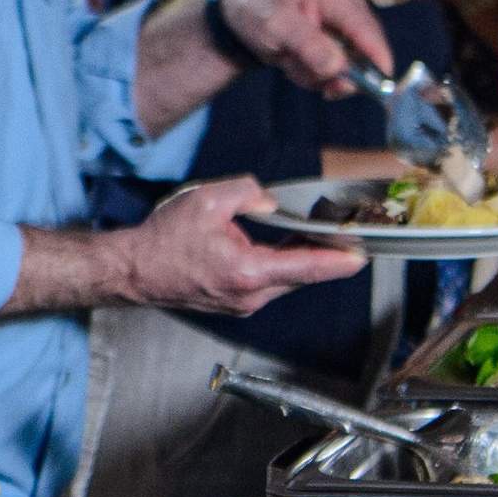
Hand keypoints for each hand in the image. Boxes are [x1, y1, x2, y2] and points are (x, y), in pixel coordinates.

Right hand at [114, 176, 368, 315]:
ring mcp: (244, 304)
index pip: (306, 267)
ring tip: (316, 234)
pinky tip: (283, 246)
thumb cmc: (165, 239)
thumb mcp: (208, 199)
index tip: (362, 257)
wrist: (135, 271)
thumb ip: (249, 192)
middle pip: (301, 274)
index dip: (338, 261)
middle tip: (345, 232)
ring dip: (301, 259)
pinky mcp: (237, 303)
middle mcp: (251, 295)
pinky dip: (280, 265)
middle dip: (324, 253)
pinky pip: (270, 283)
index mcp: (248, 271)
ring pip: (286, 279)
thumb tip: (270, 201)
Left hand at [219, 0, 393, 95]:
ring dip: (317, 74)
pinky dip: (314, 75)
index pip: (366, 29)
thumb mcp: (276, 26)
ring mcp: (343, 26)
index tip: (382, 83)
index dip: (377, 56)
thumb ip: (307, 45)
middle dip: (333, 72)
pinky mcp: (337, 42)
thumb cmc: (257, 12)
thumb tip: (338, 67)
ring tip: (289, 60)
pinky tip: (294, 63)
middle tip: (305, 75)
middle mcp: (346, 7)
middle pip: (362, 52)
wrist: (242, 17)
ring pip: (347, 67)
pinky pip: (336, 71)